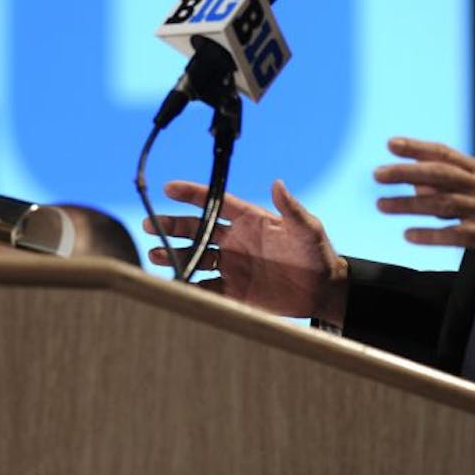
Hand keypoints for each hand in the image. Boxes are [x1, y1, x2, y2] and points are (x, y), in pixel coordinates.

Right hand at [144, 179, 348, 324]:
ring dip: (175, 255)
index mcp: (249, 220)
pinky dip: (191, 287)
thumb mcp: (307, 228)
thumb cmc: (317, 253)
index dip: (192, 194)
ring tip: (155, 255)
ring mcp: (233, 266)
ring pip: (196, 257)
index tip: (169, 188)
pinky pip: (207, 288)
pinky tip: (176, 285)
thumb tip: (278, 183)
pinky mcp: (235, 291)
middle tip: (151, 225)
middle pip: (197, 229)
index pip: (215, 203)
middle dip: (172, 226)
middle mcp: (236, 241)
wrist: (323, 289)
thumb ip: (291, 208)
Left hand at [374, 136, 474, 275]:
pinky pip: (453, 234)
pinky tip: (409, 236)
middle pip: (436, 174)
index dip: (417, 147)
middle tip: (377, 174)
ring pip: (438, 203)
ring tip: (382, 205)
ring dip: (407, 204)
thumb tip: (418, 181)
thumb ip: (454, 186)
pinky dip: (429, 235)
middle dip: (404, 172)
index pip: (444, 153)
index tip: (391, 144)